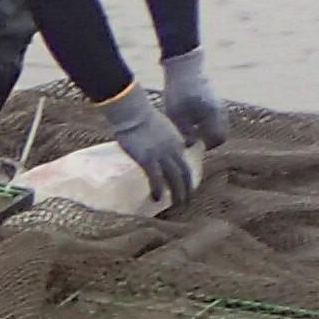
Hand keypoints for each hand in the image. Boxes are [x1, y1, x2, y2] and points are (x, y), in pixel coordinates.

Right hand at [98, 86, 200, 213]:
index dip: (186, 177)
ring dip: (177, 193)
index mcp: (177, 141)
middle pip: (184, 173)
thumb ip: (162, 139)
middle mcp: (173, 150)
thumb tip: (156, 147)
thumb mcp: (159, 127)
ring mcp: (162, 156)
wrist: (132, 113)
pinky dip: (158, 190)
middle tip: (186, 201)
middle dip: (186, 189)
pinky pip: (156, 179)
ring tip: (177, 204)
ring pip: (174, 179)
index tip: (184, 187)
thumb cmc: (140, 117)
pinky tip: (157, 199)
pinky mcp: (148, 160)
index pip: (185, 163)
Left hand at [160, 49, 229, 147]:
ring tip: (188, 131)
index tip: (192, 149)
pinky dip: (205, 122)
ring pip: (216, 125)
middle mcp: (220, 110)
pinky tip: (189, 120)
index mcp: (213, 115)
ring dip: (206, 131)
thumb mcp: (177, 113)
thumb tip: (190, 146)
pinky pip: (213, 116)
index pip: (218, 139)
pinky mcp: (213, 99)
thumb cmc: (179, 90)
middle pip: (219, 133)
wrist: (185, 66)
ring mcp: (218, 104)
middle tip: (190, 142)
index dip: (206, 147)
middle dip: (207, 140)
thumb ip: (185, 131)